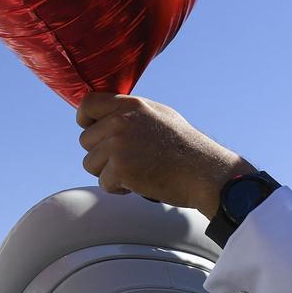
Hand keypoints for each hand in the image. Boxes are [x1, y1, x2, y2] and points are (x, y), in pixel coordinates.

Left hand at [76, 93, 255, 218]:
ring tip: (136, 170)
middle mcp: (120, 121)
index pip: (87, 104)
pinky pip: (103, 182)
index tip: (91, 128)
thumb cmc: (185, 146)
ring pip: (90, 163)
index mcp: (129, 105)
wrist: (206, 173)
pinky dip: (118, 188)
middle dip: (101, 153)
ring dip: (108, 172)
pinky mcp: (120, 168)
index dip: (85, 118)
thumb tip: (102, 114)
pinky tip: (139, 184)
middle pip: (85, 140)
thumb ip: (128, 112)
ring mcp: (118, 145)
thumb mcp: (157, 115)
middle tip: (129, 159)